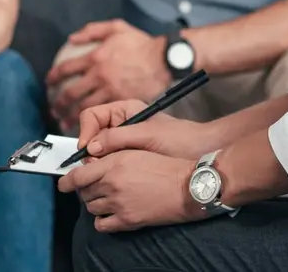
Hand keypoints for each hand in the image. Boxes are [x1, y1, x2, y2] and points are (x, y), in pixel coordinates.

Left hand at [46, 19, 170, 126]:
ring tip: (65, 122)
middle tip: (54, 109)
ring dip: (71, 117)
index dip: (54, 77)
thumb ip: (92, 30)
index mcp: (96, 57)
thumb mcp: (116, 27)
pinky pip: (103, 114)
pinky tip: (89, 125)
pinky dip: (93, 122)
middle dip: (59, 103)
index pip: (66, 69)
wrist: (164, 58)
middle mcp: (100, 75)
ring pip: (84, 108)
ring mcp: (110, 90)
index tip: (50, 82)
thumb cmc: (142, 43)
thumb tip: (73, 38)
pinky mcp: (122, 101)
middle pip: (71, 93)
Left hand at [57, 149, 200, 232]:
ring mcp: (118, 203)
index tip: (63, 183)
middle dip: (84, 190)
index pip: (79, 175)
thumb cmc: (165, 166)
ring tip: (105, 198)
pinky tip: (109, 214)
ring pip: (91, 207)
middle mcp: (112, 183)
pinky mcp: (127, 220)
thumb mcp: (136, 151)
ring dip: (94, 203)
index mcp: (114, 163)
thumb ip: (111, 155)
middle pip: (84, 192)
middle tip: (93, 187)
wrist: (186, 187)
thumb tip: (92, 161)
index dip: (67, 181)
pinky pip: (102, 225)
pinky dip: (101, 220)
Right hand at [76, 99, 211, 160]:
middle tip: (95, 165)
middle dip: (89, 150)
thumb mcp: (147, 135)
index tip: (87, 149)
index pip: (91, 116)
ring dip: (97, 162)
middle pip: (91, 135)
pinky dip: (107, 169)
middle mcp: (121, 124)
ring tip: (106, 172)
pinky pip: (109, 163)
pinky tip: (114, 177)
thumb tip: (90, 147)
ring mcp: (124, 142)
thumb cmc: (180, 139)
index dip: (85, 132)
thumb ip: (117, 138)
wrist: (202, 153)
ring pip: (97, 151)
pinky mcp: (128, 158)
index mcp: (124, 110)